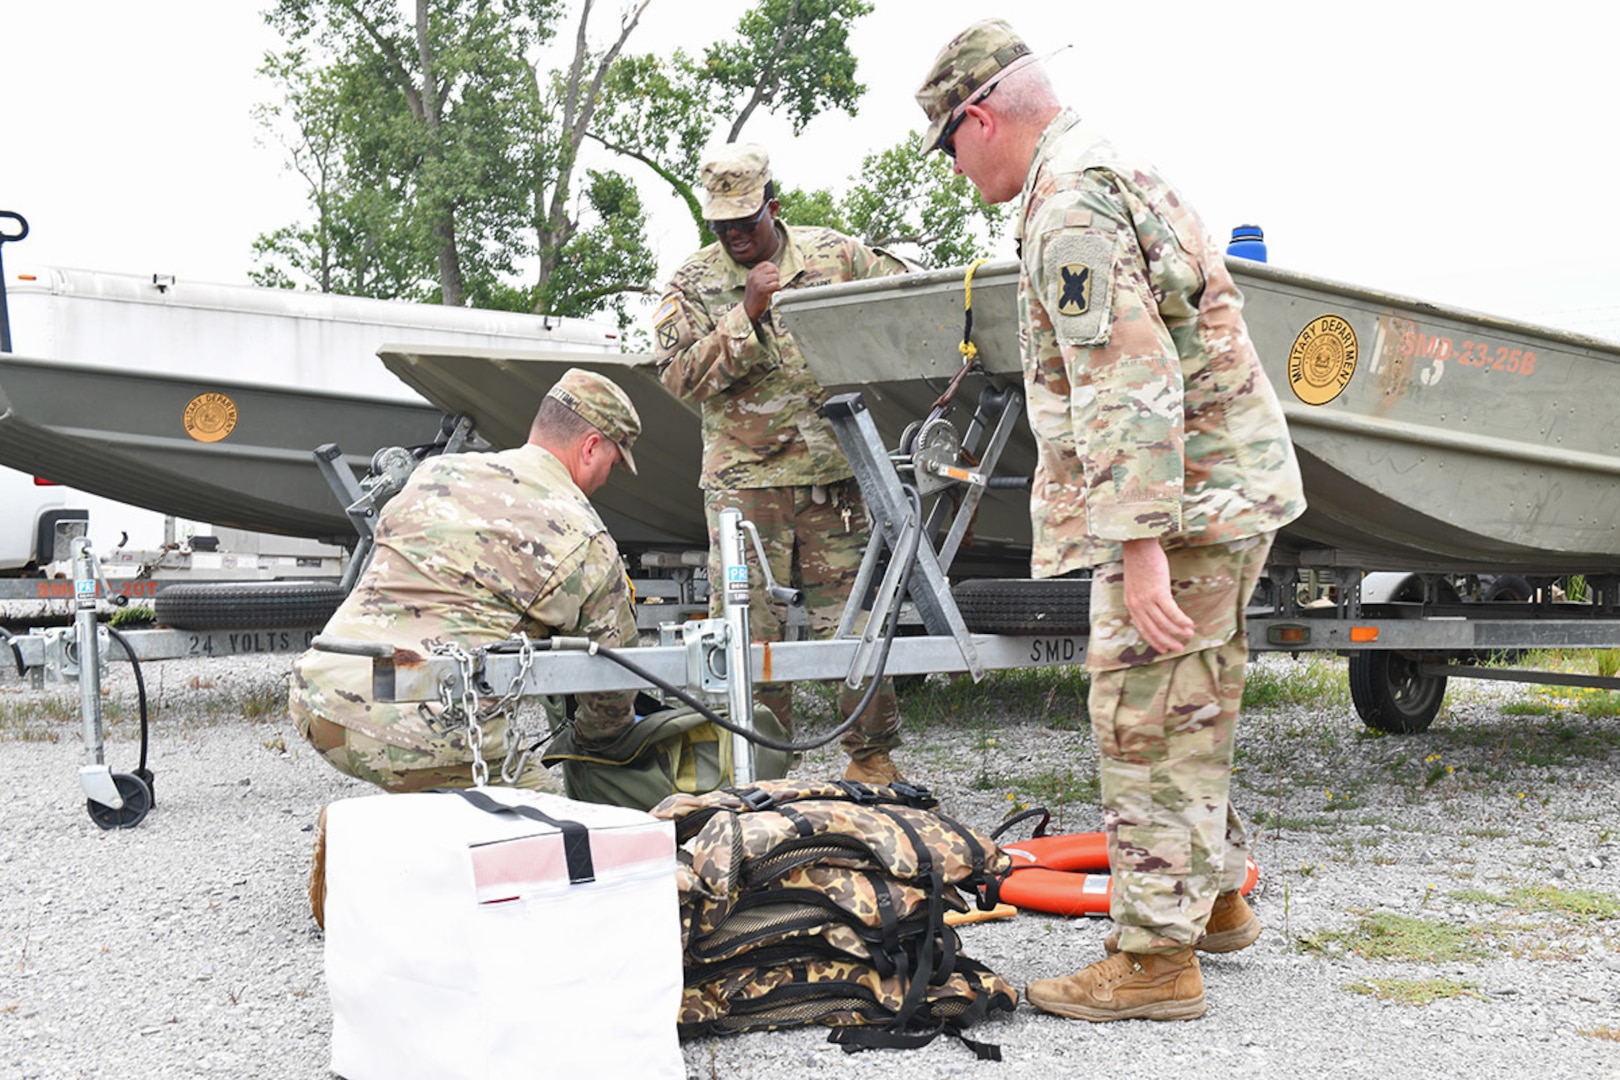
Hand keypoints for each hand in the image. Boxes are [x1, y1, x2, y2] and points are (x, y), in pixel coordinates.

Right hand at [742, 261, 780, 321]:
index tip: (774, 273)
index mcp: (751, 273)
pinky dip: (778, 289)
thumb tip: (774, 269)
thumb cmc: (754, 297)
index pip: (765, 263)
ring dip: (777, 283)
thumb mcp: (754, 282)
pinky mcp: (763, 289)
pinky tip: (774, 292)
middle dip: (776, 275)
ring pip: (775, 276)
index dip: (772, 267)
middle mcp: (754, 276)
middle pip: (772, 269)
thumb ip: (760, 275)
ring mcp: (758, 282)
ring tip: (773, 289)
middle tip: (774, 282)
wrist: (749, 309)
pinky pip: (776, 284)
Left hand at [1120, 538, 1194, 654]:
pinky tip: (1190, 624)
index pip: (1142, 628)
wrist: (1138, 546)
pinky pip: (1172, 612)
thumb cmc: (1139, 561)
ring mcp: (1147, 600)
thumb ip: (1142, 597)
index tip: (1163, 649)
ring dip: (1178, 632)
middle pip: (1153, 630)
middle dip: (1167, 642)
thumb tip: (1154, 607)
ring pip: (1164, 623)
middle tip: (1178, 649)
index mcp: (1131, 603)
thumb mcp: (1135, 584)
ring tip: (1189, 636)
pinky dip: (1181, 620)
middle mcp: (1137, 605)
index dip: (1154, 640)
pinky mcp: (1158, 592)